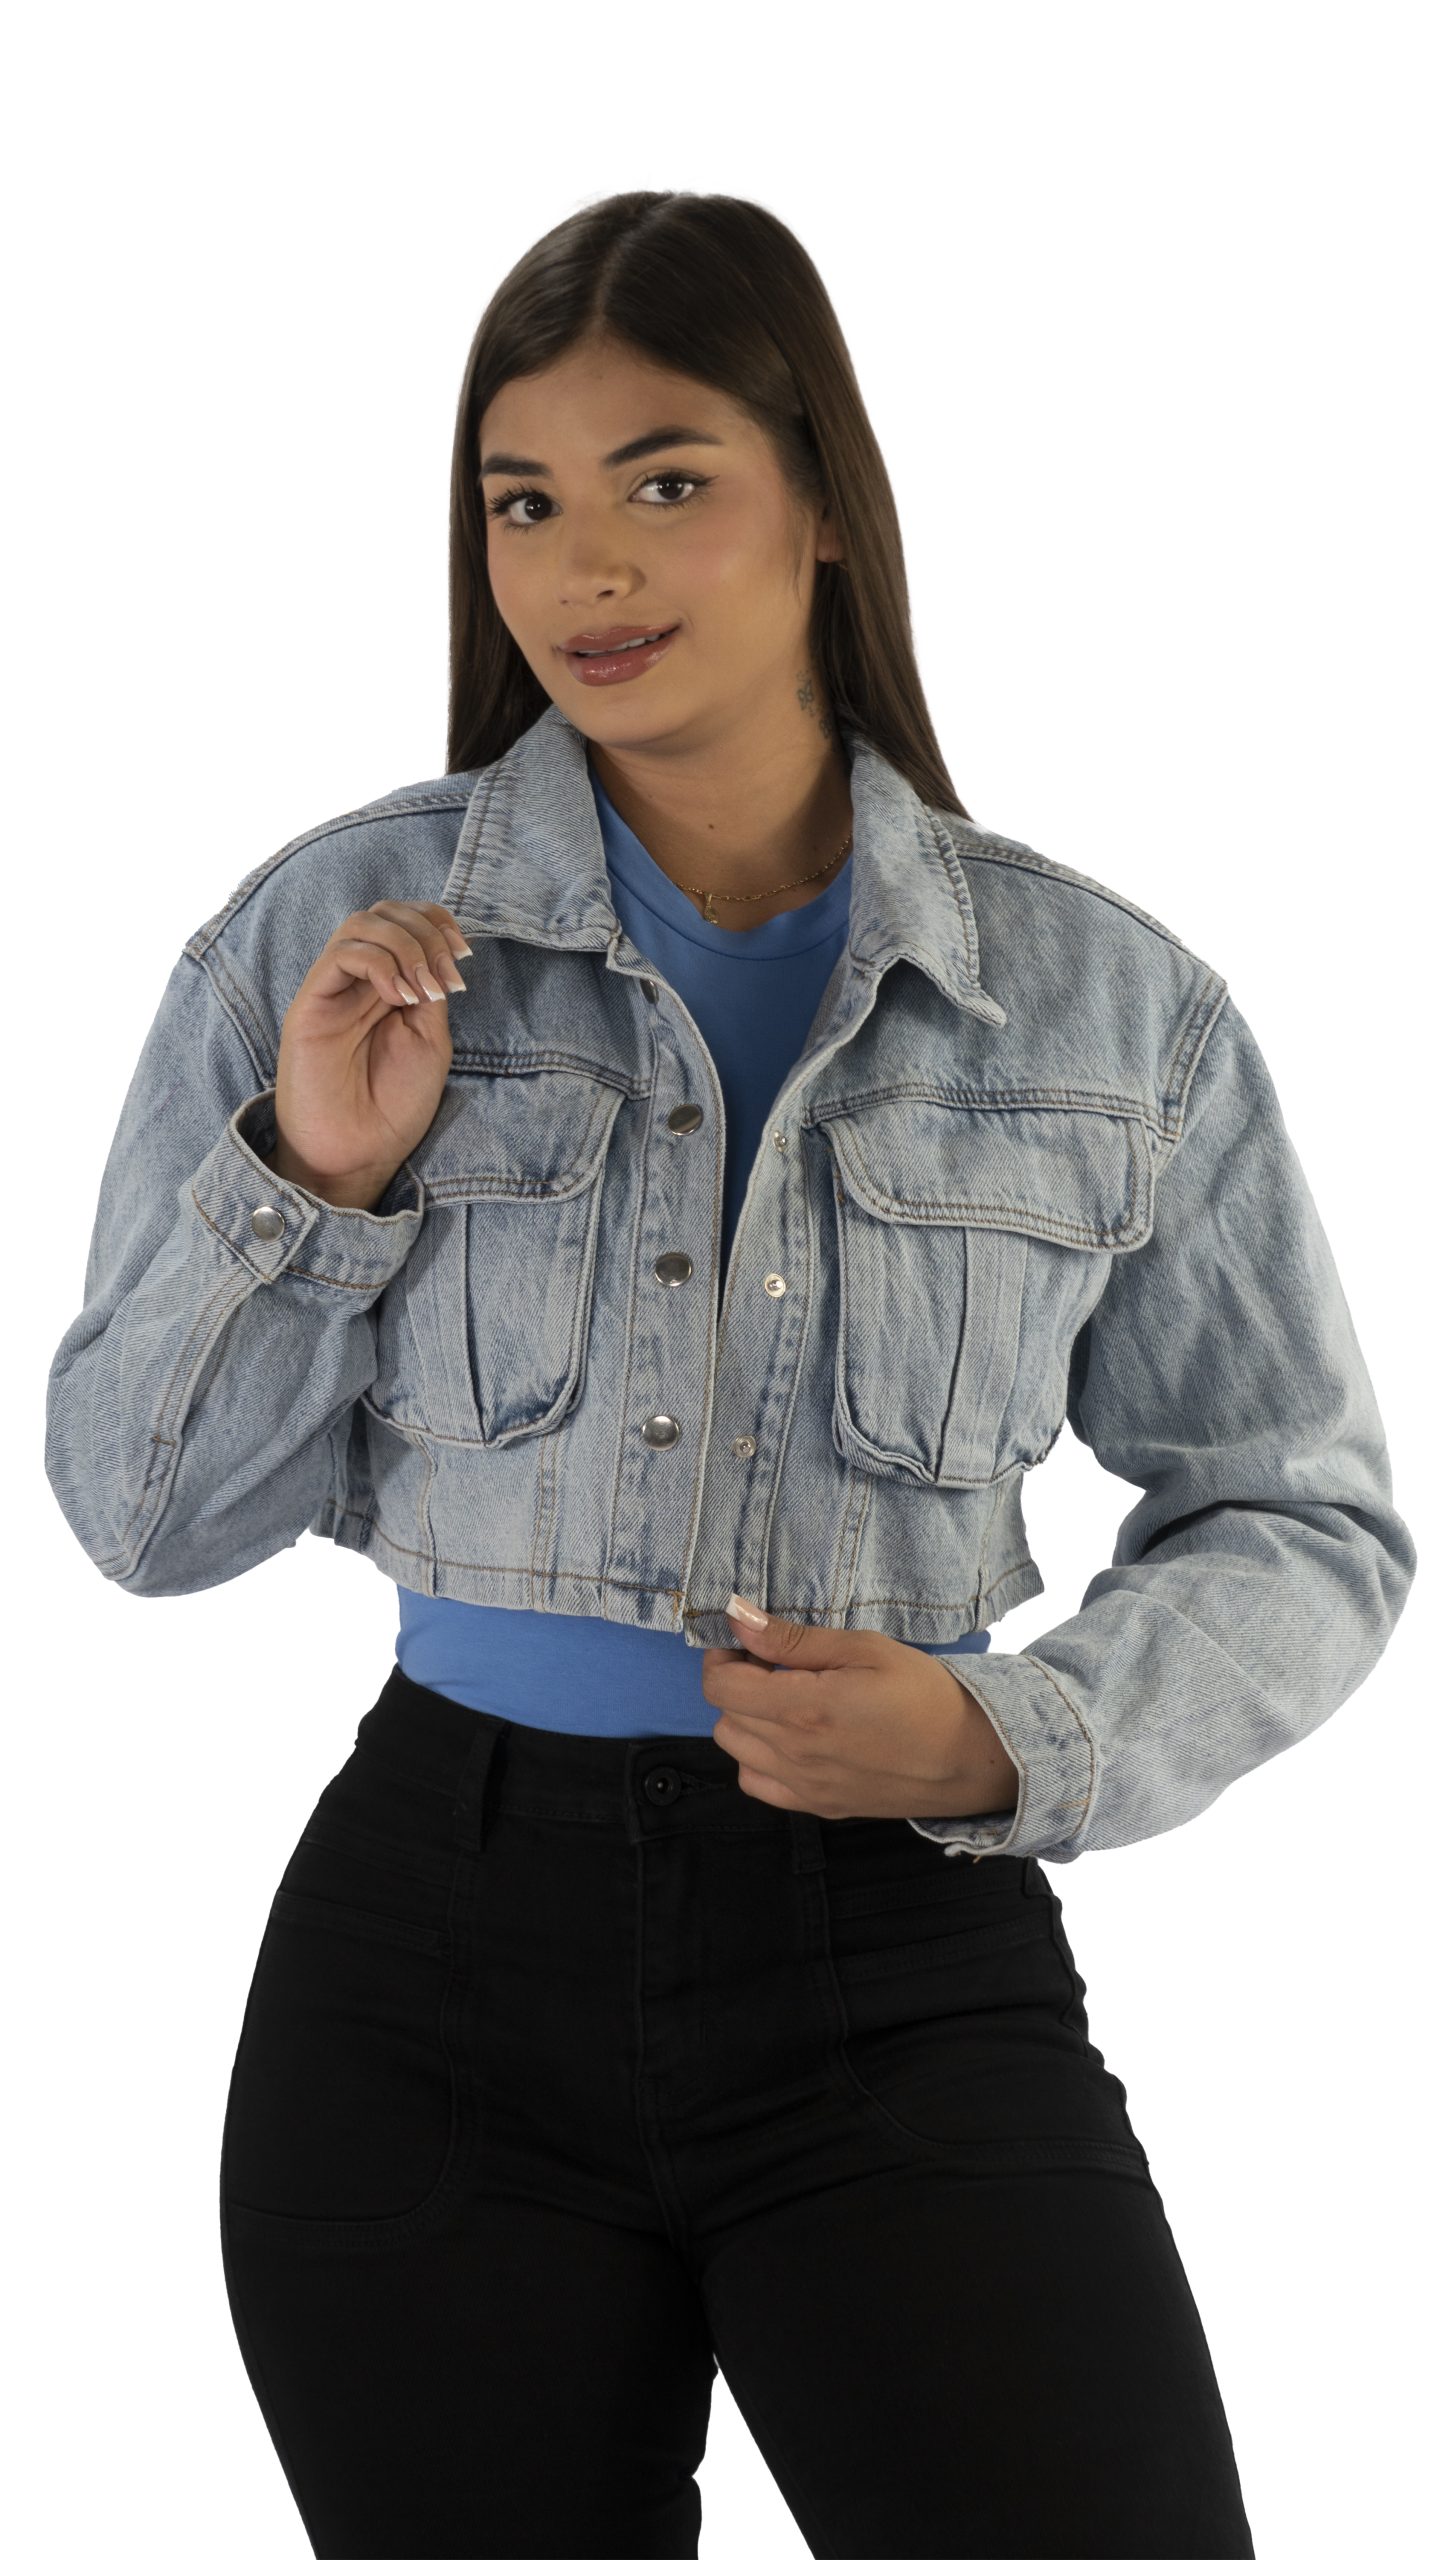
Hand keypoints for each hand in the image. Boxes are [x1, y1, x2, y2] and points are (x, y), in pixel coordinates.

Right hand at [273, 901, 472, 1204]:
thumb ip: (430, 991)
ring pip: (361, 924)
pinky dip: (379, 963)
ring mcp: (332, 991)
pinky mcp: (309, 1005)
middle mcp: (358, 981)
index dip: (437, 922)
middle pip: (385, 912)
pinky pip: (340, 955)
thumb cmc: (392, 1106)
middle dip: (426, 930)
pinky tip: (399, 997)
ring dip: (405, 945)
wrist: (358, 1153)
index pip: (406, 921)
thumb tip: (437, 952)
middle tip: (448, 974)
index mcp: (388, 985)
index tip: (464, 955)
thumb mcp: (429, 1040)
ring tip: (423, 990)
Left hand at [702, 1596, 1020, 1822]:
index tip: (748, 1640)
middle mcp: (794, 1755)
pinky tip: (790, 1737)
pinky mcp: (818, 1806)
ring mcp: (804, 1787)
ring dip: (746, 1719)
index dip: (723, 1655)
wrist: (969, 1755)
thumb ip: (793, 1639)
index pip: (720, 1686)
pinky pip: (758, 1784)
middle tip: (774, 1662)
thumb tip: (738, 1618)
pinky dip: (759, 1757)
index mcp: (803, 1709)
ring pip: (735, 1750)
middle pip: (724, 1715)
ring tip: (785, 1698)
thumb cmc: (923, 1693)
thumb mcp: (864, 1648)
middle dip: (737, 1681)